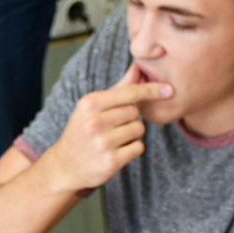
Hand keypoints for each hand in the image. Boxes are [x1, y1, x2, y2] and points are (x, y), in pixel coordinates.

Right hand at [46, 63, 171, 191]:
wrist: (65, 166)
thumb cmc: (82, 130)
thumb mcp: (93, 106)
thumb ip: (118, 87)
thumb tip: (138, 67)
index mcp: (90, 103)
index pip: (129, 93)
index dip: (151, 90)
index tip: (168, 90)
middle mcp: (95, 122)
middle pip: (136, 112)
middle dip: (130, 118)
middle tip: (113, 126)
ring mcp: (103, 143)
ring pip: (139, 130)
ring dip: (132, 134)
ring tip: (113, 139)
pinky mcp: (111, 162)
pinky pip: (138, 147)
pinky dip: (132, 149)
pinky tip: (116, 150)